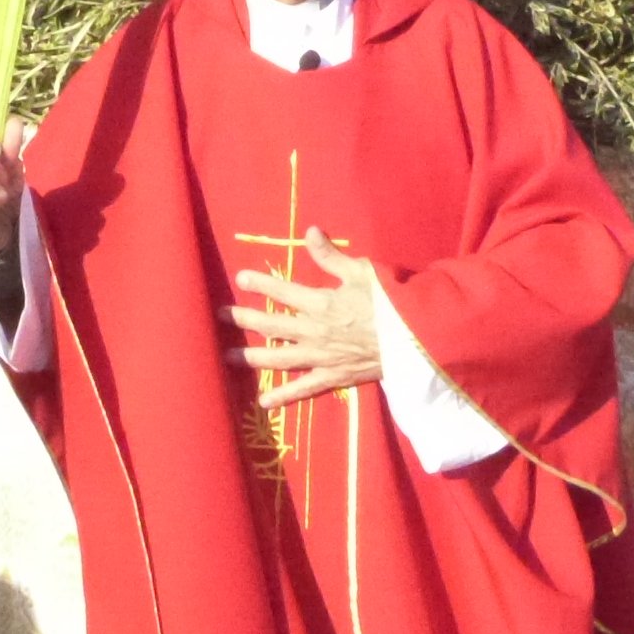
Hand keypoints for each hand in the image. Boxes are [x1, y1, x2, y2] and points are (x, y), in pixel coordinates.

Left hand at [226, 229, 381, 409]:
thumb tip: (309, 231)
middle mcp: (314, 332)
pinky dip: (283, 396)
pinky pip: (303, 389)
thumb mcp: (362, 271)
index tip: (240, 278)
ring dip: (251, 357)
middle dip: (242, 319)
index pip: (282, 291)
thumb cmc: (390, 302)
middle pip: (271, 325)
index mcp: (321, 303)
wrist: (415, 340)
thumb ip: (331, 255)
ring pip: (278, 358)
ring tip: (226, 356)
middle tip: (218, 316)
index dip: (260, 284)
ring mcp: (321, 358)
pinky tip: (263, 401)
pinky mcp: (333, 377)